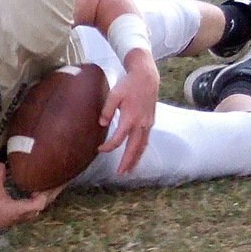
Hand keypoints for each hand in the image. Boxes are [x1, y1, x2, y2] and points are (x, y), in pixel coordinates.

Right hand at [0, 163, 64, 232]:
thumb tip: (2, 163)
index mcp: (22, 209)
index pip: (40, 203)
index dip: (45, 193)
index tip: (47, 181)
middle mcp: (29, 213)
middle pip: (47, 202)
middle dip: (53, 191)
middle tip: (61, 178)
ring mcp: (30, 214)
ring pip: (45, 204)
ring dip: (50, 193)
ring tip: (55, 181)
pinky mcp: (29, 213)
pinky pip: (41, 204)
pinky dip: (45, 196)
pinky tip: (43, 187)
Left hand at [97, 53, 159, 174]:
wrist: (147, 77)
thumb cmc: (129, 85)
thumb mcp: (114, 94)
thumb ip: (107, 109)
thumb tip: (101, 123)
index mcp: (130, 118)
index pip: (119, 139)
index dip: (109, 147)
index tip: (100, 149)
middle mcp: (141, 124)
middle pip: (134, 148)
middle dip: (127, 162)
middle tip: (120, 173)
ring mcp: (148, 124)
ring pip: (142, 147)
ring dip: (136, 159)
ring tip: (129, 170)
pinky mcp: (151, 122)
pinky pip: (146, 141)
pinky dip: (141, 151)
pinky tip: (136, 155)